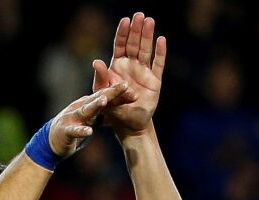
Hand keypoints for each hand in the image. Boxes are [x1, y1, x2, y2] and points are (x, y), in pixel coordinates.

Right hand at [45, 84, 135, 162]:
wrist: (52, 141)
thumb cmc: (74, 127)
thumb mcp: (90, 118)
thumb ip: (102, 111)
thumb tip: (120, 102)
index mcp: (88, 104)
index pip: (106, 96)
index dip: (119, 93)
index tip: (133, 91)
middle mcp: (80, 107)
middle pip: (98, 98)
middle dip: (112, 92)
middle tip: (125, 85)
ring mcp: (72, 118)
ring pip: (85, 110)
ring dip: (95, 105)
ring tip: (104, 101)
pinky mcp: (65, 130)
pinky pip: (74, 130)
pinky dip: (81, 130)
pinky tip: (89, 131)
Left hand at [92, 12, 166, 137]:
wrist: (129, 125)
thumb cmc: (113, 110)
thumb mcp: (102, 94)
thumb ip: (101, 79)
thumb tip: (96, 61)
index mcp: (118, 67)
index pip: (120, 46)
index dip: (123, 33)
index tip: (125, 20)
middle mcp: (131, 66)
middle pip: (134, 44)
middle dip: (136, 29)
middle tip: (139, 15)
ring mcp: (144, 72)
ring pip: (146, 50)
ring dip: (148, 35)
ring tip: (149, 20)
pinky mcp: (155, 81)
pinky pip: (158, 64)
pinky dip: (160, 52)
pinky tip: (161, 40)